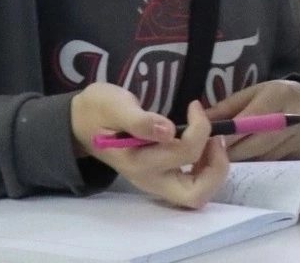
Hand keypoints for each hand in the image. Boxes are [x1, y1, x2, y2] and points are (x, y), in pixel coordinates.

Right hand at [71, 84, 227, 207]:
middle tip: (215, 138)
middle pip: (195, 195)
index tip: (194, 106)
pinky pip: (194, 184)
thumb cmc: (99, 110)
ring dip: (215, 169)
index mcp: (138, 161)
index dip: (199, 128)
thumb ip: (139, 120)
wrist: (82, 122)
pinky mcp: (163, 177)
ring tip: (212, 140)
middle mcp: (150, 179)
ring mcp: (157, 181)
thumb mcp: (114, 105)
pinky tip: (204, 145)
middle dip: (217, 167)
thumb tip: (167, 130)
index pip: (184, 153)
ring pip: (197, 194)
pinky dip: (208, 168)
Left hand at [205, 79, 299, 160]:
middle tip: (212, 154)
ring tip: (227, 156)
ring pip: (260, 158)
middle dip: (230, 151)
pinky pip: (271, 164)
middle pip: (253, 144)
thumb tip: (197, 120)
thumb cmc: (277, 96)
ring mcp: (299, 138)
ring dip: (242, 159)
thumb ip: (226, 108)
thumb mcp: (253, 92)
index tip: (208, 143)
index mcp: (277, 96)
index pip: (248, 121)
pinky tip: (249, 158)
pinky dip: (256, 163)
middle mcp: (291, 118)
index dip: (226, 135)